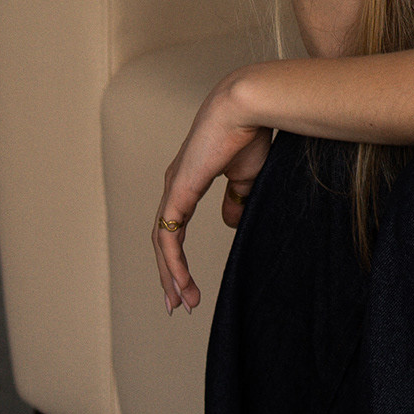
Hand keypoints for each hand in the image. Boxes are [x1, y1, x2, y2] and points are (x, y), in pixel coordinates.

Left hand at [152, 74, 272, 313]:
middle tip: (178, 304)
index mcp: (188, 181)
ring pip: (162, 243)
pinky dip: (172, 263)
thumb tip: (230, 222)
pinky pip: (168, 236)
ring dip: (170, 276)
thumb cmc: (250, 132)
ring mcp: (173, 189)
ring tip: (181, 303)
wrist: (247, 108)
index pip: (175, 227)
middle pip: (164, 240)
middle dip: (170, 275)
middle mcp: (175, 186)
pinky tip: (180, 282)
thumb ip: (237, 200)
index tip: (189, 285)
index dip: (179, 257)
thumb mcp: (246, 176)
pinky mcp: (177, 191)